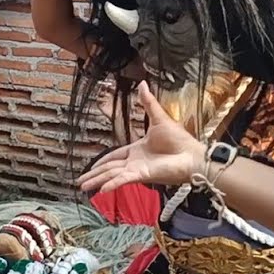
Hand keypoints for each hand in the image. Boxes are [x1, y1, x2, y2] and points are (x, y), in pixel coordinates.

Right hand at [78, 81, 204, 193]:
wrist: (193, 155)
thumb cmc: (180, 140)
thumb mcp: (159, 118)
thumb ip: (147, 102)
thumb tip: (142, 83)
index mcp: (137, 150)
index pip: (114, 156)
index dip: (102, 162)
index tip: (92, 167)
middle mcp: (135, 162)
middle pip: (108, 168)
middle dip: (94, 175)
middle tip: (80, 182)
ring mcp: (137, 170)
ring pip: (112, 175)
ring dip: (97, 181)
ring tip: (83, 187)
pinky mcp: (142, 176)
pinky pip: (123, 180)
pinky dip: (112, 184)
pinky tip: (101, 190)